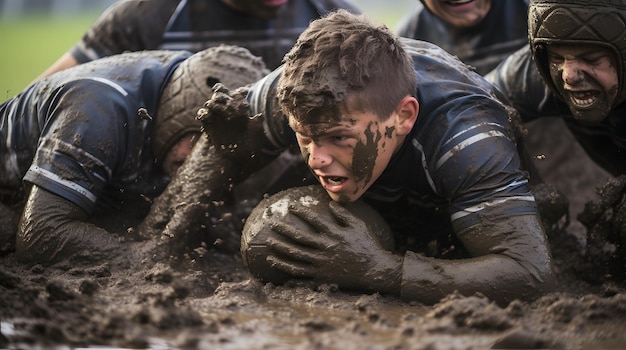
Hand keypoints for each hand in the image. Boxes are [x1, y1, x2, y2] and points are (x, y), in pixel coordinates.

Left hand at [266, 200, 401, 293]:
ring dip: (281, 249)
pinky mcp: (322, 277)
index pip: (314, 220)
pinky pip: (302, 274)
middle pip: (300, 238)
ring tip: (269, 244)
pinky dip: (288, 271)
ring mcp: (322, 264)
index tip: (291, 207)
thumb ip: (344, 215)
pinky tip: (278, 266)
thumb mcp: (359, 226)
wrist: (375, 270)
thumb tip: (331, 204)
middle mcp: (325, 249)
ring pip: (296, 256)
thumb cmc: (368, 245)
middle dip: (285, 230)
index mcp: (334, 235)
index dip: (302, 212)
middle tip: (273, 223)